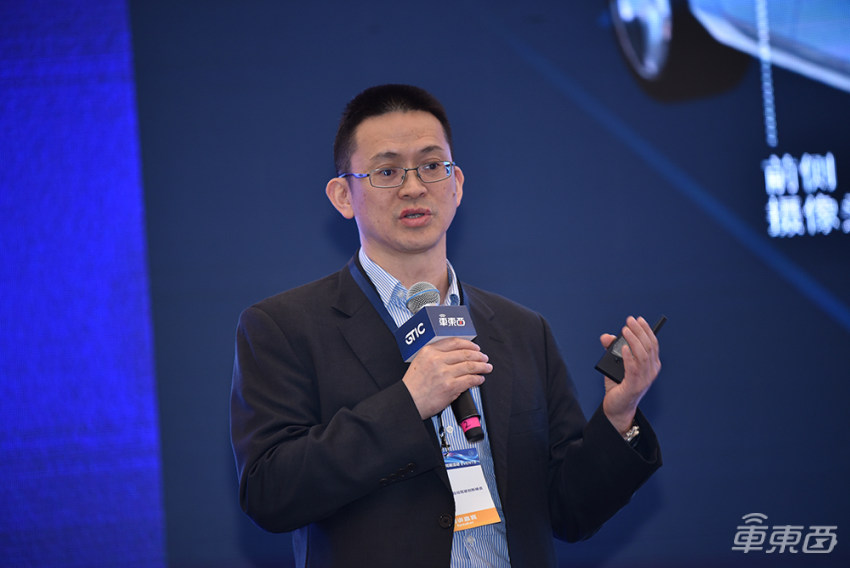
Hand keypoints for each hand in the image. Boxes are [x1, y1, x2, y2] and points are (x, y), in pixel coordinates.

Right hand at [402, 338, 492, 418]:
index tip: (475, 347)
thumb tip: (456, 356)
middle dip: (479, 355)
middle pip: (465, 353)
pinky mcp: (450, 386)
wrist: (408, 401)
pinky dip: (477, 379)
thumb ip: (435, 356)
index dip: (468, 344)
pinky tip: (480, 379)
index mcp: (429, 351)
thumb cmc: (413, 385)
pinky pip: (469, 380)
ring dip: (482, 366)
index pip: (454, 342)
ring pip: (470, 366)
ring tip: (486, 367)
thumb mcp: (419, 362)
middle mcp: (437, 360)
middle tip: (484, 357)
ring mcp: (444, 373)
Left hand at [599, 316, 660, 433]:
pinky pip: (633, 369)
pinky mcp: (634, 387)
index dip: (646, 330)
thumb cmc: (618, 385)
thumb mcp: (615, 364)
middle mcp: (651, 371)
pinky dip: (628, 357)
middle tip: (629, 321)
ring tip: (624, 330)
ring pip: (642, 355)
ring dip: (634, 341)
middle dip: (639, 331)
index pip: (653, 344)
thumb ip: (611, 350)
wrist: (617, 408)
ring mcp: (644, 380)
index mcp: (651, 365)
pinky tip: (623, 348)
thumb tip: (606, 337)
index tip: (638, 319)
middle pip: (649, 346)